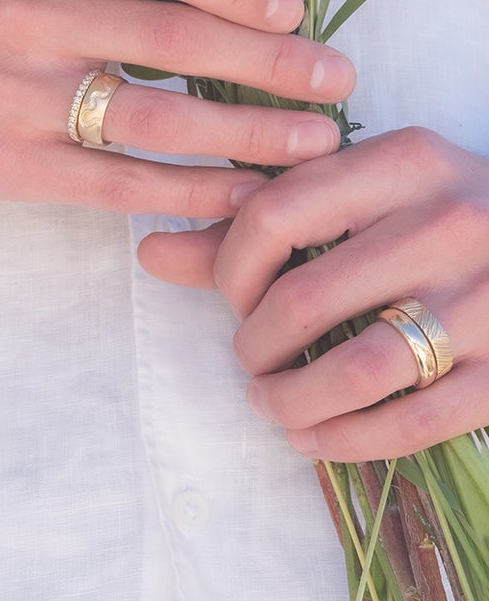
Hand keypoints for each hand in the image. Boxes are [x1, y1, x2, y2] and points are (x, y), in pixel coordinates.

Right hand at [0, 0, 355, 217]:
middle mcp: (19, 13)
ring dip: (245, 135)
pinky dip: (185, 192)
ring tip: (310, 144)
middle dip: (268, 62)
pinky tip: (237, 195)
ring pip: (153, 119)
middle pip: (170, 40)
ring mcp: (8, 94)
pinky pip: (114, 183)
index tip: (293, 9)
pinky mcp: (1, 164)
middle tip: (336, 79)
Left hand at [138, 128, 488, 459]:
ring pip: (360, 367)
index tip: (228, 295)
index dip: (229, 267)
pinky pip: (416, 420)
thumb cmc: (439, 212)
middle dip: (254, 343)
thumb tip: (150, 252)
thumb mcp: (364, 191)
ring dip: (293, 401)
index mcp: (404, 161)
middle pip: (307, 298)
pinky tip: (316, 438)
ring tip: (269, 403)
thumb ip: (260, 219)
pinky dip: (350, 439)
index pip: (274, 212)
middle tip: (247, 357)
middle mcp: (450, 222)